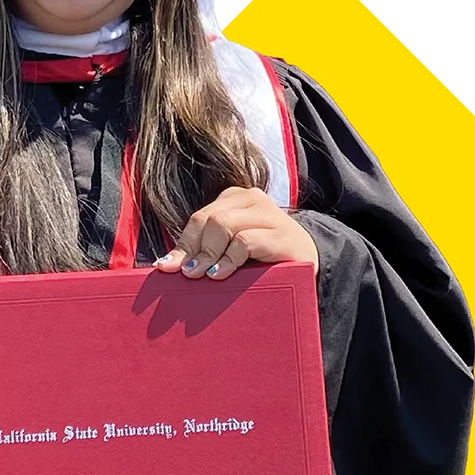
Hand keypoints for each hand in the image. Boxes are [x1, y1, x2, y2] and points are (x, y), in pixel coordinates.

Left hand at [155, 186, 318, 280]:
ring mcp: (268, 214)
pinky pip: (244, 241)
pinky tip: (222, 273)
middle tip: (188, 273)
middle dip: (193, 249)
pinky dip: (229, 259)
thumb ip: (205, 250)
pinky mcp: (281, 234)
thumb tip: (166, 265)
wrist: (308, 265)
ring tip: (205, 275)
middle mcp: (251, 199)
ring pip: (223, 226)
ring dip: (209, 254)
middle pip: (208, 220)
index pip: (199, 218)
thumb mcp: (230, 250)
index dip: (182, 244)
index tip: (166, 267)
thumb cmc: (262, 259)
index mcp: (235, 199)